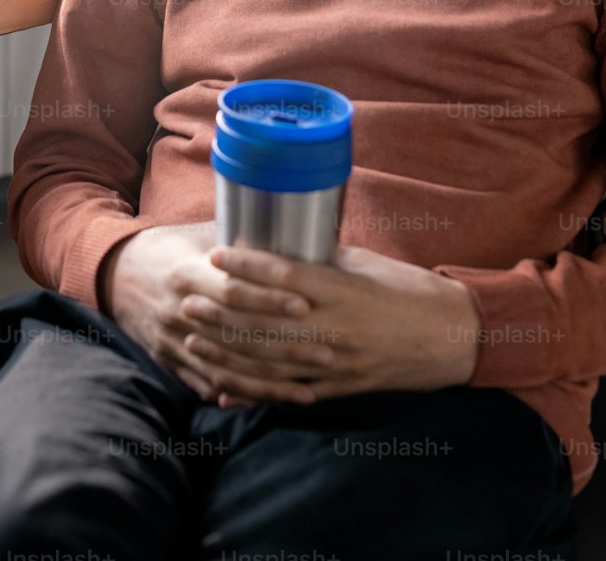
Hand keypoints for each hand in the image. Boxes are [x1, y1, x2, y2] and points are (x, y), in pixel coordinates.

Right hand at [99, 222, 325, 401]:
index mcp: (186, 273)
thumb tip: (291, 236)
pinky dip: (242, 396)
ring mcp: (173, 342)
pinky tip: (272, 402)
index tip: (306, 304)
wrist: (117, 276)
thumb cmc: (170, 248)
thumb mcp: (198, 236)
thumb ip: (238, 242)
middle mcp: (178, 311)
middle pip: (237, 335)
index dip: (269, 298)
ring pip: (227, 369)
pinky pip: (210, 386)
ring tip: (310, 389)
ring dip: (271, 382)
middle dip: (284, 347)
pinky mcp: (171, 363)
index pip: (232, 290)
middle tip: (327, 353)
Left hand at [178, 243, 482, 408]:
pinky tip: (225, 389)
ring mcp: (337, 363)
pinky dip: (256, 393)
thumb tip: (280, 248)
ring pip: (271, 362)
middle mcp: (335, 328)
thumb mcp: (365, 265)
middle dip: (222, 315)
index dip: (246, 266)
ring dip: (228, 354)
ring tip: (194, 342)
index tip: (216, 255)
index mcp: (343, 289)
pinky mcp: (341, 387)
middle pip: (267, 323)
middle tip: (187, 302)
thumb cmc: (409, 289)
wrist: (453, 336)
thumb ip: (322, 262)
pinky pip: (291, 393)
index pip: (285, 277)